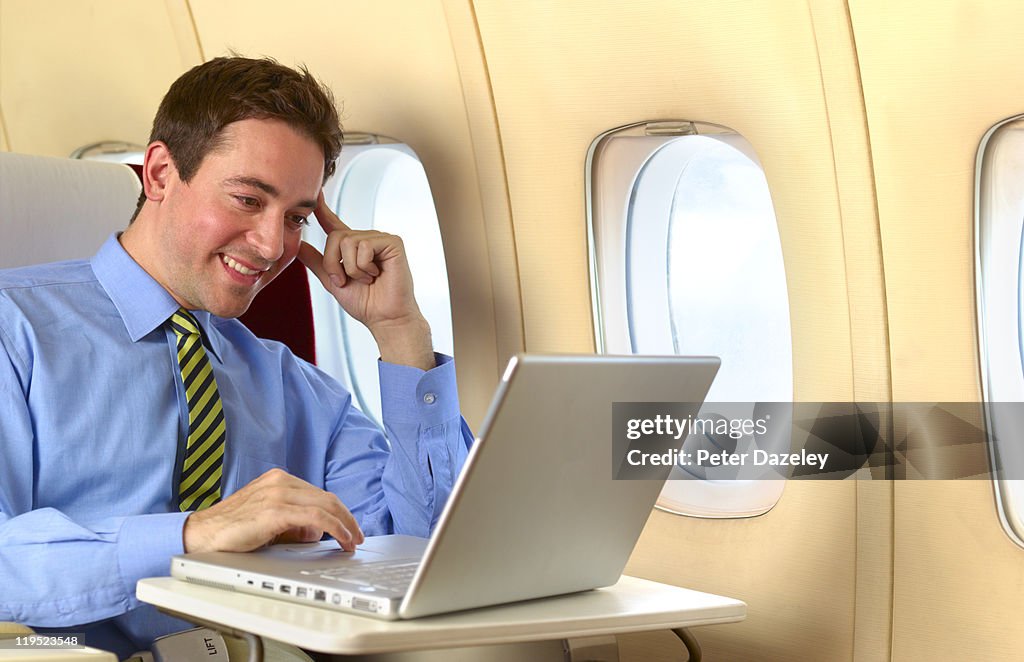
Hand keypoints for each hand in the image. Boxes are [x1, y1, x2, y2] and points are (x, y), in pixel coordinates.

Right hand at [182, 468, 364, 553]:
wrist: (201, 535)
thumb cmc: (231, 531)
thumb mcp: (269, 521)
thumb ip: (292, 522)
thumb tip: (316, 533)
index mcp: (278, 480)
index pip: (319, 494)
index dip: (339, 512)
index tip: (349, 527)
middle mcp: (280, 482)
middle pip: (327, 497)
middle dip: (347, 518)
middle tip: (357, 536)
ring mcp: (278, 493)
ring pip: (326, 505)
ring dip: (345, 525)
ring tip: (352, 541)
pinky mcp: (276, 510)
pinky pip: (317, 518)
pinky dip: (335, 529)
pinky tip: (340, 540)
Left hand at [298, 191, 434, 369]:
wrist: (384, 318)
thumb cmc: (365, 303)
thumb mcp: (333, 282)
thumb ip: (317, 263)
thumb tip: (299, 246)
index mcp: (353, 248)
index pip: (333, 224)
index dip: (322, 209)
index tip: (313, 193)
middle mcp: (366, 240)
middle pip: (335, 237)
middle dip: (334, 263)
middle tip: (346, 281)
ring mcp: (380, 239)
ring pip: (348, 242)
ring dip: (351, 268)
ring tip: (366, 280)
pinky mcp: (392, 242)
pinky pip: (364, 246)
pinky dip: (364, 266)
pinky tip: (377, 275)